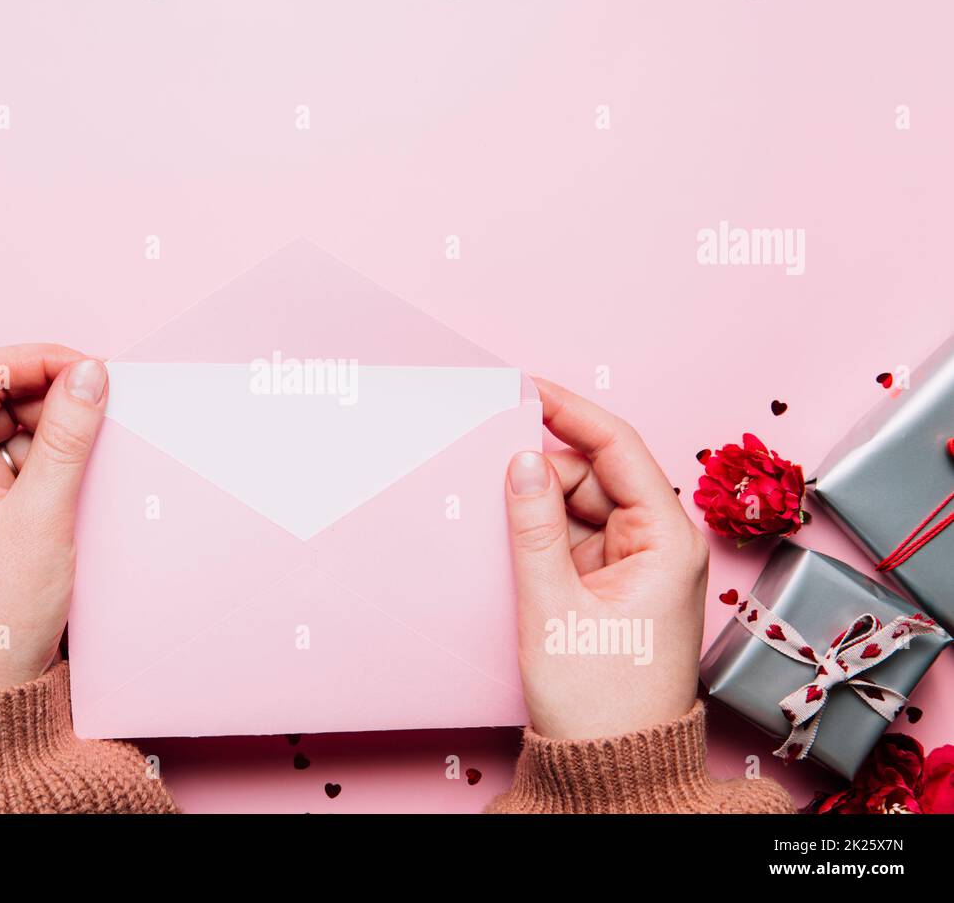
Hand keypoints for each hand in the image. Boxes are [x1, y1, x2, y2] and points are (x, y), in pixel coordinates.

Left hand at [0, 344, 107, 697]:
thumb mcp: (40, 517)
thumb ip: (69, 437)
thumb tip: (91, 373)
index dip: (40, 362)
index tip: (94, 368)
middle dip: (51, 402)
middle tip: (105, 409)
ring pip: (11, 432)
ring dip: (55, 436)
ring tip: (92, 457)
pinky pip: (17, 468)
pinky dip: (50, 466)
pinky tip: (79, 479)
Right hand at [506, 378, 707, 739]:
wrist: (612, 766)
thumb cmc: (601, 701)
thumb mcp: (553, 607)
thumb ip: (533, 527)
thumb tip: (521, 461)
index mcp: (665, 541)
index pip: (618, 448)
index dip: (571, 412)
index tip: (526, 388)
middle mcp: (659, 544)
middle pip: (593, 475)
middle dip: (542, 473)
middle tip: (489, 469)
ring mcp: (636, 563)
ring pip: (579, 505)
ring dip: (538, 507)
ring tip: (495, 519)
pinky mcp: (613, 583)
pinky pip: (574, 536)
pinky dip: (541, 534)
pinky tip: (509, 540)